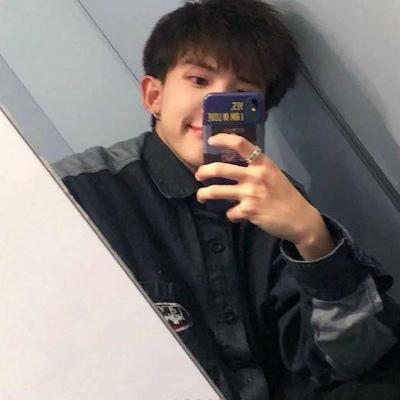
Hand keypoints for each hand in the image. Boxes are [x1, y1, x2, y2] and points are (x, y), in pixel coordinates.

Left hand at [195, 133, 334, 259]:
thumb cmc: (286, 195)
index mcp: (263, 163)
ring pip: (216, 191)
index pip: (241, 144)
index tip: (211, 140)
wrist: (300, 219)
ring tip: (202, 196)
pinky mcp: (249, 211)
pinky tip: (236, 215)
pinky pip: (229, 212)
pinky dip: (230, 214)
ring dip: (204, 194)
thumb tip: (234, 165)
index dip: (223, 139)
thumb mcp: (274, 174)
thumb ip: (256, 168)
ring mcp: (251, 194)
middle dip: (203, 171)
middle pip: (220, 169)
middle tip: (199, 175)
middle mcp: (255, 176)